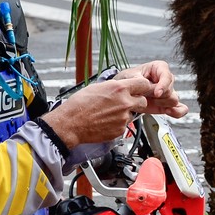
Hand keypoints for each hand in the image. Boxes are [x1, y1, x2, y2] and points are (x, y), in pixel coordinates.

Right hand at [40, 76, 155, 148]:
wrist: (71, 123)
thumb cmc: (79, 105)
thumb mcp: (97, 87)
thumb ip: (113, 87)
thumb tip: (120, 86)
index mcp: (119, 89)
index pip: (144, 84)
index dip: (142, 86)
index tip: (141, 88)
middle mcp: (124, 103)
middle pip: (143, 101)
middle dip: (137, 101)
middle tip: (127, 102)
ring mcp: (123, 118)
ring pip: (133, 114)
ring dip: (126, 113)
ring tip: (110, 113)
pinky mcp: (120, 130)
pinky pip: (125, 125)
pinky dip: (118, 123)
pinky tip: (107, 121)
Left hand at [113, 61, 188, 118]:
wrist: (124, 92)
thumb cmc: (128, 80)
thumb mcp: (130, 77)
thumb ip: (141, 82)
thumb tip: (151, 89)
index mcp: (159, 67)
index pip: (166, 76)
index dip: (163, 85)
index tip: (156, 94)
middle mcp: (166, 79)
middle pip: (170, 90)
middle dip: (158, 96)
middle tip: (145, 97)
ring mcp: (168, 92)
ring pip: (174, 100)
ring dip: (162, 103)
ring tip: (150, 102)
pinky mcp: (168, 104)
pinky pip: (181, 109)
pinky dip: (177, 112)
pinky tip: (168, 112)